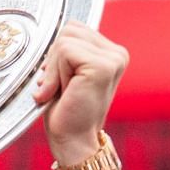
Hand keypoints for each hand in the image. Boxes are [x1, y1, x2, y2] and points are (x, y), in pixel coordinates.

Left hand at [32, 21, 127, 158]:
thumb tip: (52, 28)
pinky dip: (55, 73)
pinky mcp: (103, 66)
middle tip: (60, 86)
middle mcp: (117, 53)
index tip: (61, 79)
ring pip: (65, 39)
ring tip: (63, 89)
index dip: (58, 53)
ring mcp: (113, 59)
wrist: (74, 141)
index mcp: (111, 52)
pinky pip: (65, 51)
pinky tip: (63, 92)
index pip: (73, 28)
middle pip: (69, 29)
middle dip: (55, 58)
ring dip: (55, 67)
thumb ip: (67, 49)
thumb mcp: (66, 72)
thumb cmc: (67, 110)